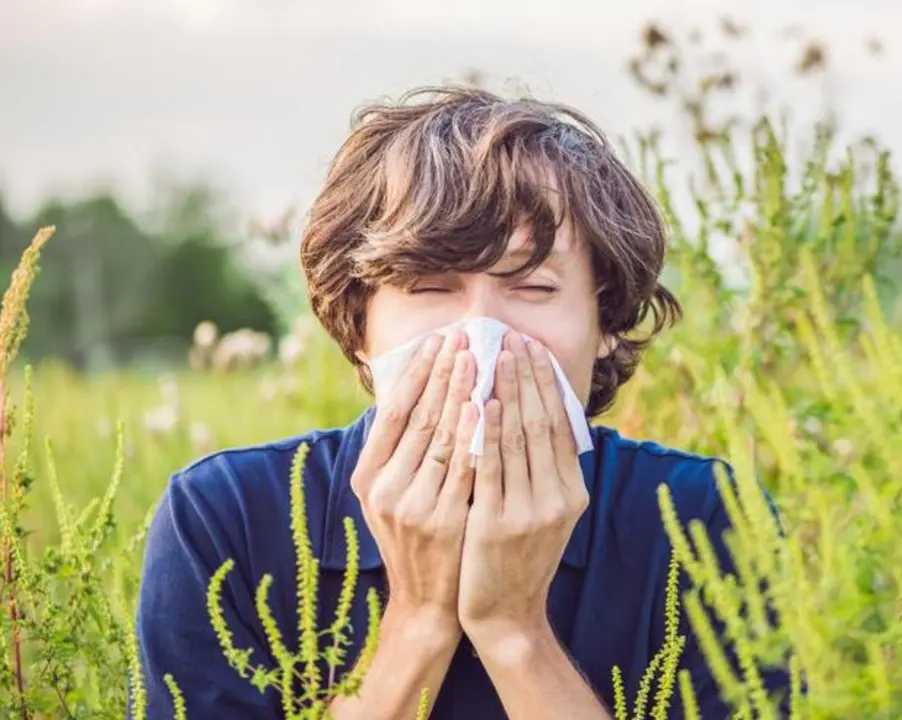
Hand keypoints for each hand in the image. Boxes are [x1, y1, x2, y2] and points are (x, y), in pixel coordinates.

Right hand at [351, 329, 476, 630]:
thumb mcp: (392, 495)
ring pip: (442, 438)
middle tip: (463, 337)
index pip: (393, 413)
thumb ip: (400, 451)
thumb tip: (414, 391)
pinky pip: (464, 467)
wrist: (427, 602)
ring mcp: (413, 506)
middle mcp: (384, 489)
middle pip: (419, 418)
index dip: (416, 374)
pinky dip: (476, 435)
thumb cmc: (416, 538)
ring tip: (479, 358)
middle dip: (443, 374)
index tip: (437, 341)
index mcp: (368, 478)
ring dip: (462, 393)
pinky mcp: (444, 520)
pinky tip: (488, 406)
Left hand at [457, 333, 588, 652]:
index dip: (547, 384)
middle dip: (527, 377)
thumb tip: (540, 416)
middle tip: (513, 339)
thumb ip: (546, 471)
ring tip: (494, 356)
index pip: (561, 425)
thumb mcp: (546, 514)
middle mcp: (558, 499)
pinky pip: (490, 466)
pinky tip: (479, 403)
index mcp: (572, 493)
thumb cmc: (518, 557)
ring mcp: (529, 512)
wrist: (506, 614)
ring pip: (517, 439)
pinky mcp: (496, 523)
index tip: (533, 349)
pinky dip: (486, 431)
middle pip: (542, 423)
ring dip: (506, 392)